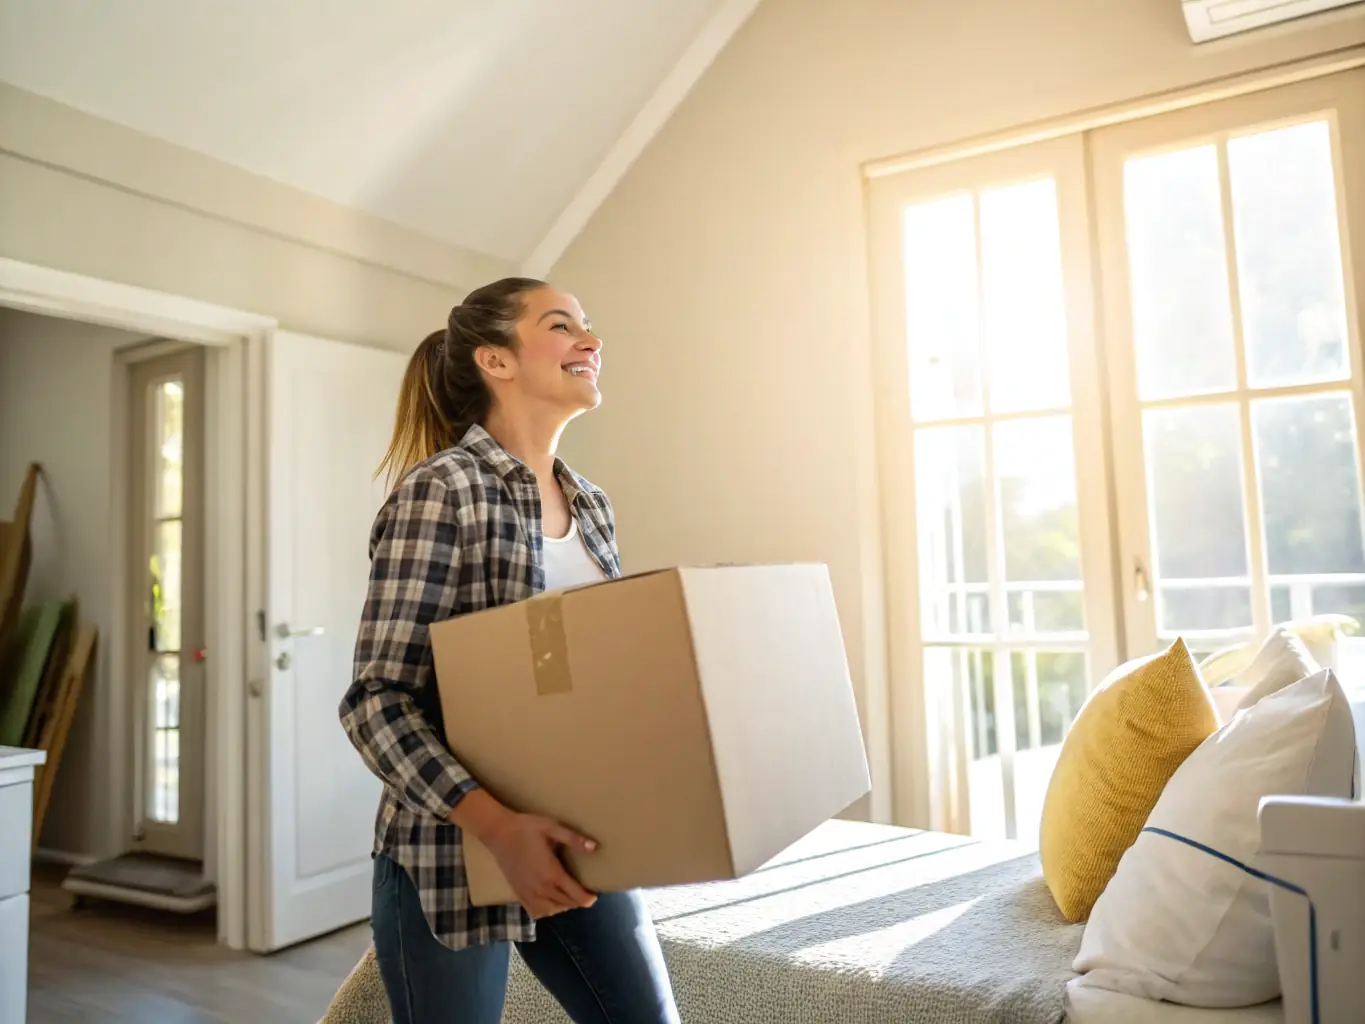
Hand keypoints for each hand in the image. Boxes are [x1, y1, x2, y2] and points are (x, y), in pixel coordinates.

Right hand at [483, 812, 597, 918]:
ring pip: (550, 910)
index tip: (594, 896)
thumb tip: (595, 847)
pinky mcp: (518, 893)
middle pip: (565, 904)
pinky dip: (546, 910)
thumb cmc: (526, 828)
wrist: (498, 833)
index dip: (587, 898)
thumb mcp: (552, 827)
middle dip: (578, 901)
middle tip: (585, 893)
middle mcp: (540, 888)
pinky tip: (550, 902)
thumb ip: (573, 839)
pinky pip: (535, 911)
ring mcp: (527, 892)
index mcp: (551, 873)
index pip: (574, 895)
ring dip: (563, 906)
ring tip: (569, 897)